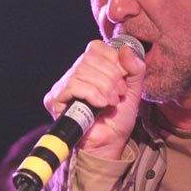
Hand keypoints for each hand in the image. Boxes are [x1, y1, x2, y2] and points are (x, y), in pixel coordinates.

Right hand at [43, 40, 145, 159]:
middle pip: (89, 58)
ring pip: (82, 71)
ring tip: (111, 102)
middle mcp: (74, 73)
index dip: (113, 59)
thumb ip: (135, 68)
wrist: (110, 143)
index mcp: (91, 67)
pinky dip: (91, 93)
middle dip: (111, 76)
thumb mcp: (133, 89)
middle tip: (118, 94)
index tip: (123, 80)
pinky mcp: (55, 99)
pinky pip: (73, 86)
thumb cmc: (118, 117)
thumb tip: (126, 49)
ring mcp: (63, 86)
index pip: (96, 48)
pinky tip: (100, 104)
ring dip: (103, 87)